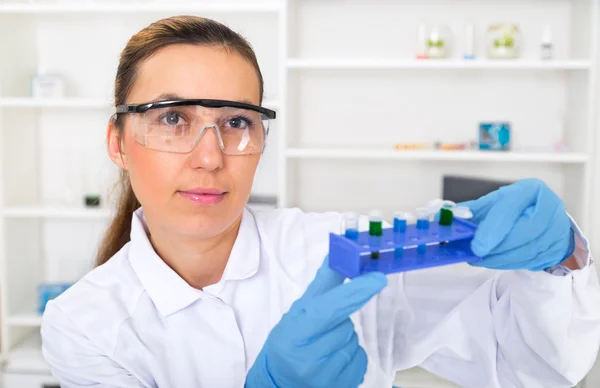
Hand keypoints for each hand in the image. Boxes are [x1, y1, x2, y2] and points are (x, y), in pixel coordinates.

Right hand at [245, 257, 386, 387]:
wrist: (279, 381)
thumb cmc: (289, 341)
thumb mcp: (298, 311)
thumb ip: (322, 284)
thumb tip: (337, 253)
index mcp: (295, 333)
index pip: (329, 309)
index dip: (355, 292)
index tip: (377, 278)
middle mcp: (308, 358)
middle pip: (346, 325)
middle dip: (340, 322)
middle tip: (322, 329)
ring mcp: (325, 377)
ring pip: (355, 342)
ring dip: (345, 339)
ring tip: (325, 346)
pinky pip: (361, 360)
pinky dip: (352, 356)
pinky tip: (333, 359)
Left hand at [461, 178, 574, 270]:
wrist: (546, 218)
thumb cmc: (517, 208)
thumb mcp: (495, 202)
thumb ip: (473, 210)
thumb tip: (447, 218)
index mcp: (530, 190)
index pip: (511, 208)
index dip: (492, 229)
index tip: (476, 246)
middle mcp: (549, 207)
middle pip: (523, 233)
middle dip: (496, 248)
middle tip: (475, 255)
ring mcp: (558, 229)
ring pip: (528, 250)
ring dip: (500, 259)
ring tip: (481, 259)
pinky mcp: (558, 248)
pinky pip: (532, 261)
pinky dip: (510, 264)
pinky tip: (496, 262)